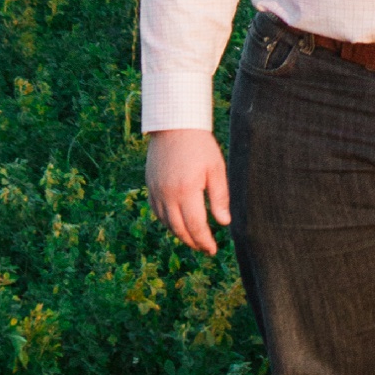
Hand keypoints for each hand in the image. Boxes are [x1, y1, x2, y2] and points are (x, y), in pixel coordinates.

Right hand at [146, 129, 229, 249]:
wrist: (174, 124)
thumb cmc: (200, 145)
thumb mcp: (216, 168)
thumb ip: (220, 197)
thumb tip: (224, 223)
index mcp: (187, 190)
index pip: (196, 226)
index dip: (204, 241)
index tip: (213, 250)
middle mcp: (168, 194)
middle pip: (179, 229)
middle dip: (193, 242)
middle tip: (205, 248)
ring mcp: (156, 191)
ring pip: (166, 223)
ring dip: (180, 234)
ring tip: (194, 239)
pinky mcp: (150, 186)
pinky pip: (157, 212)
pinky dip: (167, 222)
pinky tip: (177, 223)